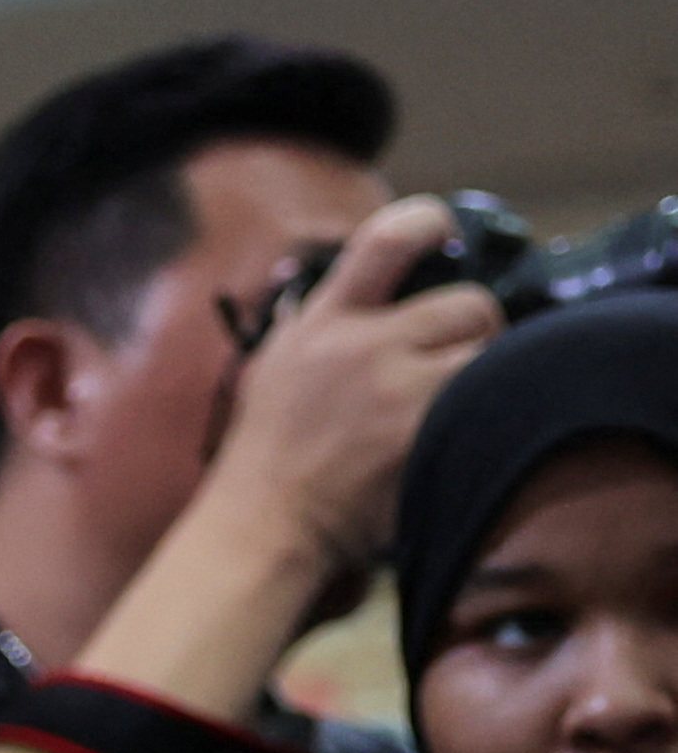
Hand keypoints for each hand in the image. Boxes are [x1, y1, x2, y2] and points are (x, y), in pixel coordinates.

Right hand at [196, 196, 499, 586]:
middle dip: (474, 329)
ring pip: (490, 351)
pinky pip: (489, 402)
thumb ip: (314, 320)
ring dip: (487, 373)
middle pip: (469, 303)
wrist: (262, 529)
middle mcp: (360, 347)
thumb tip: (341, 276)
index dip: (429, 222)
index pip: (388, 240)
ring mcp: (396, 392)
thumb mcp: (274, 369)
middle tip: (461, 355)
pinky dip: (487, 413)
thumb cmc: (266, 454)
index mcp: (323, 322)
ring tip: (460, 398)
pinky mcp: (424, 436)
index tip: (446, 233)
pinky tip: (463, 429)